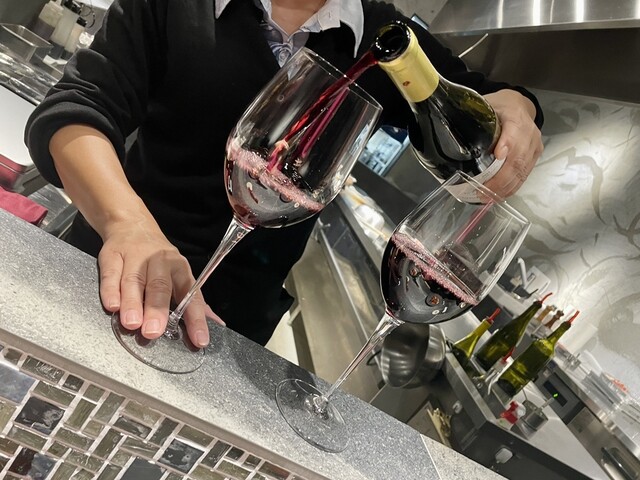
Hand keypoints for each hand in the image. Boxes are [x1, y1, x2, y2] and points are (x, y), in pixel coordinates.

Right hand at [97, 218, 223, 347]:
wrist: (132, 225)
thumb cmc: (159, 260)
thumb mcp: (179, 275)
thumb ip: (193, 301)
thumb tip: (217, 323)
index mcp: (180, 269)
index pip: (191, 295)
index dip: (196, 318)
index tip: (199, 340)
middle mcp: (160, 262)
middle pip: (160, 286)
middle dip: (157, 309)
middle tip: (153, 331)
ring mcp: (135, 257)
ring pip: (134, 281)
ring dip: (132, 303)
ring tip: (132, 323)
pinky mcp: (113, 255)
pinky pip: (111, 274)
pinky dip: (111, 290)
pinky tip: (112, 306)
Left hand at [483, 90, 543, 196]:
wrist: (519, 106)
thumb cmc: (499, 107)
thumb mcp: (486, 106)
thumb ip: (474, 120)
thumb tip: (453, 138)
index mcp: (516, 117)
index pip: (514, 133)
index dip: (508, 145)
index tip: (497, 156)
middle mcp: (529, 133)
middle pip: (518, 158)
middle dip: (501, 178)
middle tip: (483, 191)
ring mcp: (534, 146)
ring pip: (522, 170)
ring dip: (505, 187)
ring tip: (488, 198)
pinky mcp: (535, 156)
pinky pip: (524, 174)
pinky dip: (512, 187)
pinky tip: (499, 195)